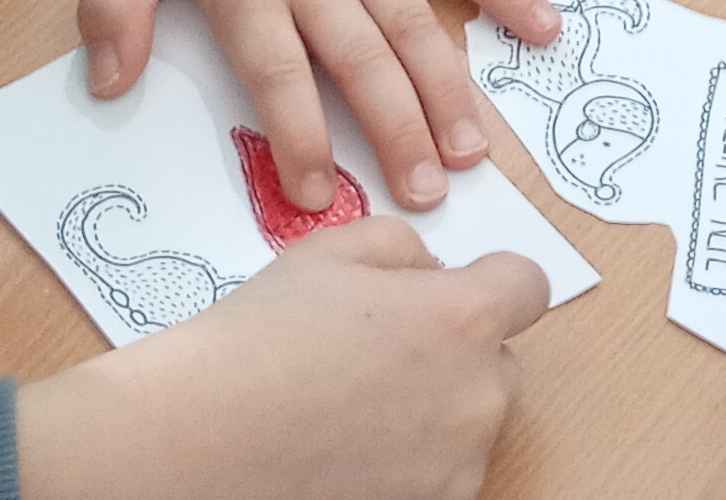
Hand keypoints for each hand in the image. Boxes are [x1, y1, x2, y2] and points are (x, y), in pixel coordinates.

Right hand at [15, 216, 547, 499]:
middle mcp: (476, 398)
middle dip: (455, 353)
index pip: (528, 287)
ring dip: (432, 412)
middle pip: (499, 364)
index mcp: (462, 319)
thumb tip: (431, 273)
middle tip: (381, 352)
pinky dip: (407, 464)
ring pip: (467, 426)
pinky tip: (344, 449)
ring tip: (350, 406)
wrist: (197, 441)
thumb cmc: (256, 343)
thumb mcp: (331, 251)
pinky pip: (438, 476)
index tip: (459, 290)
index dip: (494, 281)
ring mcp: (454, 469)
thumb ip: (404, 248)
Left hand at [80, 0, 561, 220]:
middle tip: (426, 196)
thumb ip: (113, 12)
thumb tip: (109, 86)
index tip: (314, 197)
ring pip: (415, 27)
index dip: (298, 136)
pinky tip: (546, 33)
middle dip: (395, 132)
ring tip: (475, 151)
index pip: (277, 74)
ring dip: (448, 90)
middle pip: (362, 62)